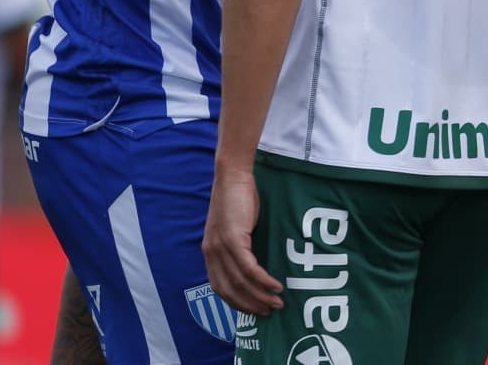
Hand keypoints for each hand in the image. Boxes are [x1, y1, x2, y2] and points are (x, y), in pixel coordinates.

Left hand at [202, 167, 282, 315]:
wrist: (233, 176)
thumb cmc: (238, 199)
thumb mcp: (236, 228)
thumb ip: (240, 247)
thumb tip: (257, 267)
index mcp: (210, 252)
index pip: (220, 287)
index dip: (237, 302)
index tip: (254, 310)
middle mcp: (212, 253)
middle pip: (229, 290)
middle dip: (250, 305)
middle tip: (269, 312)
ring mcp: (221, 247)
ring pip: (240, 282)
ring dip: (260, 296)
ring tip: (277, 302)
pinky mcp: (233, 239)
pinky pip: (249, 268)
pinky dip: (263, 281)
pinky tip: (275, 285)